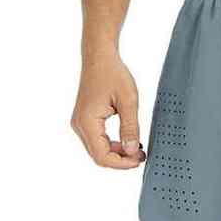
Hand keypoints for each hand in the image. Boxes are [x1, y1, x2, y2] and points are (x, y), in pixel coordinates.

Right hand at [71, 52, 145, 168]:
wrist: (99, 57)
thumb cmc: (113, 73)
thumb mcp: (128, 101)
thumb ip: (130, 128)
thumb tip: (132, 151)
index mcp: (87, 122)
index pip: (102, 156)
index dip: (121, 164)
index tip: (139, 160)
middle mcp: (79, 125)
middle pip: (99, 156)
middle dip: (121, 160)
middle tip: (141, 155)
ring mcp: (80, 123)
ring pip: (98, 150)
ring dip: (118, 154)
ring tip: (137, 149)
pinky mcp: (85, 120)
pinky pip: (98, 141)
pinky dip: (113, 145)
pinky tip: (128, 141)